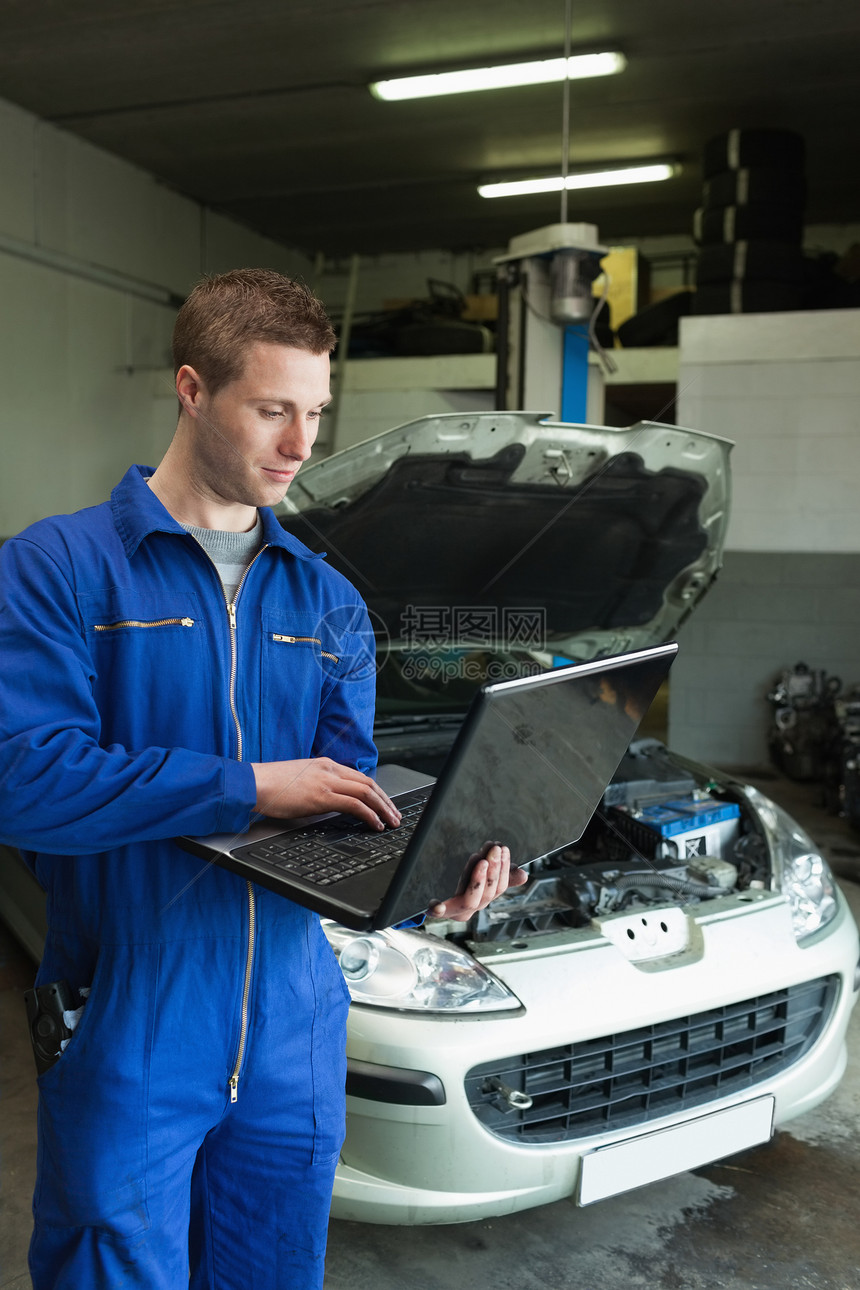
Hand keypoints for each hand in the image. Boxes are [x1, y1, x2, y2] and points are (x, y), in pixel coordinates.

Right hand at [251, 757, 401, 830]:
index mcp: (325, 764)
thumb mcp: (301, 781)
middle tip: (395, 815)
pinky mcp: (321, 796)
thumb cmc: (270, 785)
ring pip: (366, 792)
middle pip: (369, 783)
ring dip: (383, 809)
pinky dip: (369, 815)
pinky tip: (375, 825)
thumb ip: (319, 787)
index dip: (377, 792)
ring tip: (391, 822)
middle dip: (386, 801)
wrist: (253, 784)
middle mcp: (329, 769)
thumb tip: (331, 803)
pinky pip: (354, 805)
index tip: (385, 804)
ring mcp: (326, 781)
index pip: (360, 777)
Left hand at [427, 842, 527, 920]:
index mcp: (484, 899)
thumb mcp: (483, 877)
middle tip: (493, 849)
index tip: (503, 848)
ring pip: (471, 900)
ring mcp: (456, 911)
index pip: (500, 887)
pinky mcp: (439, 912)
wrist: (436, 904)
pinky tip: (436, 905)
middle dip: (493, 870)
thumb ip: (501, 875)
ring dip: (477, 880)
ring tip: (480, 860)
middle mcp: (472, 908)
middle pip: (488, 893)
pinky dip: (438, 909)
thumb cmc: (462, 886)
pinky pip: (440, 912)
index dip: (504, 868)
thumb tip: (524, 875)